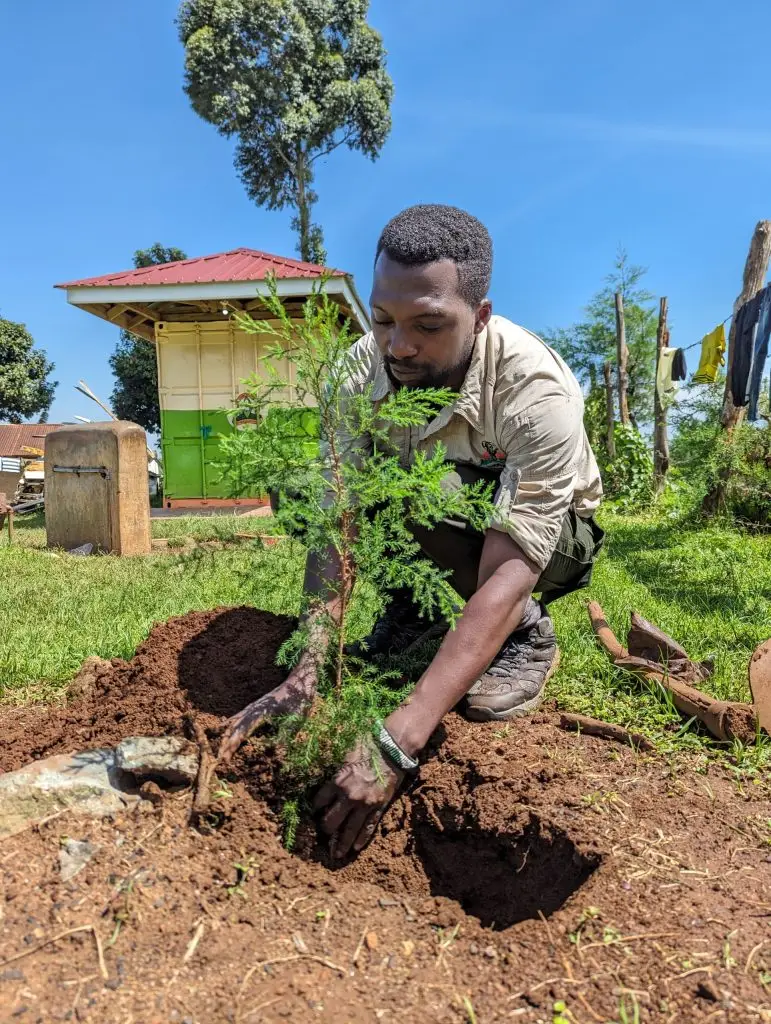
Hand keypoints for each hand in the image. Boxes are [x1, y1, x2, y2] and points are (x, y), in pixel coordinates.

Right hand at [218, 657, 317, 761]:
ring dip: (227, 735)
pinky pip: (240, 716)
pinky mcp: (257, 705)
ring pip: (235, 721)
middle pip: (235, 728)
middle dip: (226, 743)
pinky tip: (225, 726)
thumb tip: (277, 753)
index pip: (242, 731)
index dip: (233, 745)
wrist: (300, 680)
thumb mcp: (296, 719)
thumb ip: (285, 735)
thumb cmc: (299, 699)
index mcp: (261, 712)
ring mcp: (254, 706)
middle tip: (219, 759)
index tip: (225, 757)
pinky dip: (231, 724)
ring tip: (220, 748)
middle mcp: (254, 708)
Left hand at [314, 740, 403, 858]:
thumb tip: (317, 765)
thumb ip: (333, 765)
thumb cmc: (368, 746)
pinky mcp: (378, 808)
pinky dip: (361, 839)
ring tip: (336, 855)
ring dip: (341, 844)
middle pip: (330, 821)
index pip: (319, 802)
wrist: (392, 749)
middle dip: (325, 828)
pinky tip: (355, 848)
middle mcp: (349, 797)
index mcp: (337, 782)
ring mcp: (364, 805)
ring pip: (349, 830)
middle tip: (323, 831)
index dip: (315, 808)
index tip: (314, 811)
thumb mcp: (344, 752)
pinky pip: (368, 828)